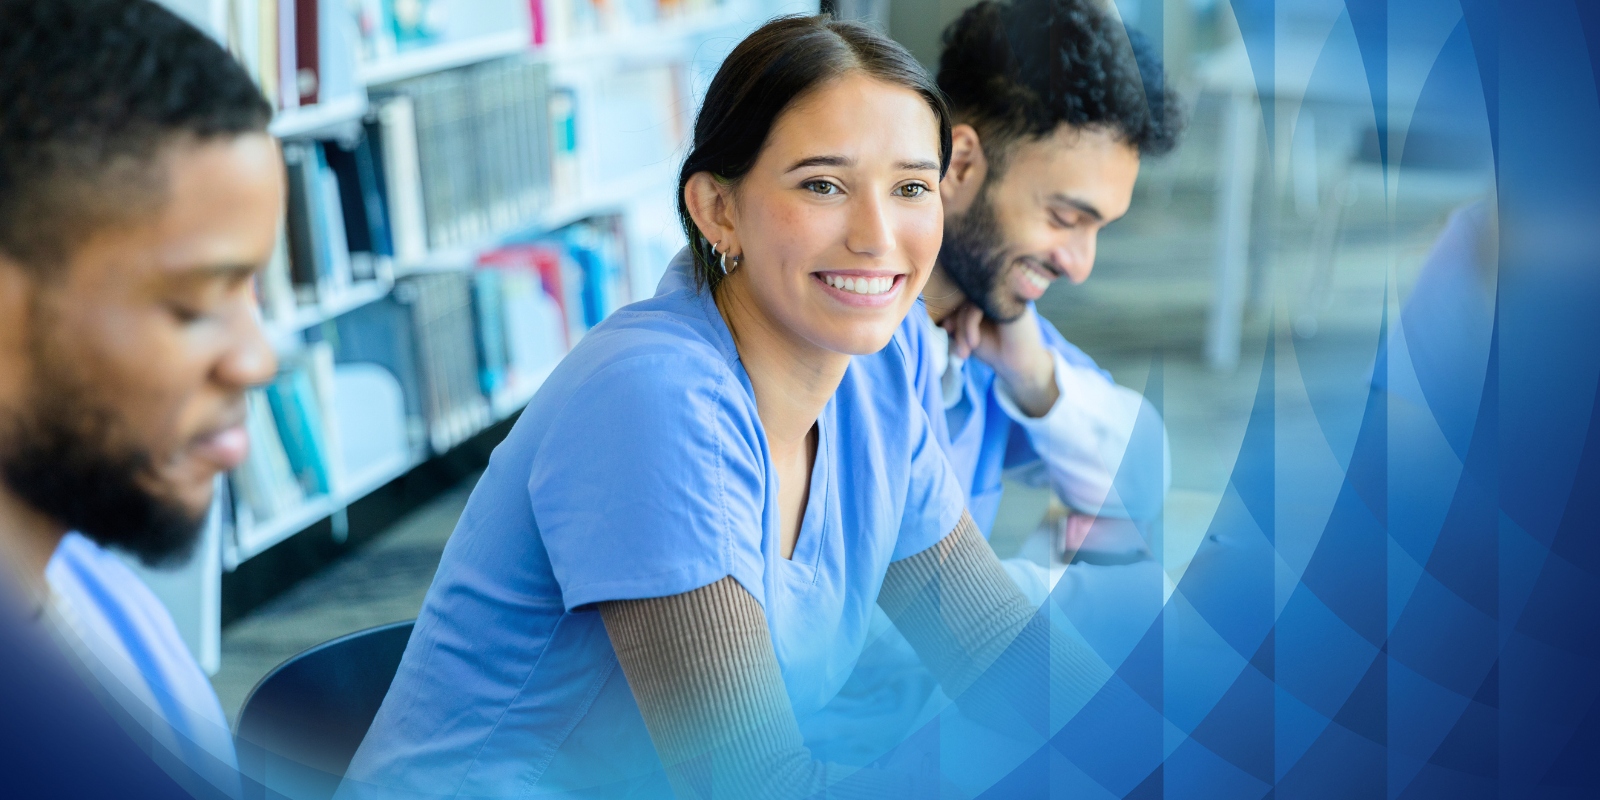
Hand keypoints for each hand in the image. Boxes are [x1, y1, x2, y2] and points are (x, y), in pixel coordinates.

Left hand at [940, 302, 1059, 416]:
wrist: (1018, 366)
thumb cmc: (994, 349)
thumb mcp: (967, 334)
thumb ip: (954, 320)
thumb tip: (941, 314)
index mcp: (986, 296)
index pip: (961, 295)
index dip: (950, 312)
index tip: (946, 331)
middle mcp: (995, 291)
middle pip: (964, 296)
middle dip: (955, 323)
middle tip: (957, 348)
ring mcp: (1002, 294)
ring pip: (969, 300)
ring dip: (961, 328)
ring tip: (964, 351)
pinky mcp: (1008, 300)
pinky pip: (977, 305)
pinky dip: (969, 325)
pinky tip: (973, 343)